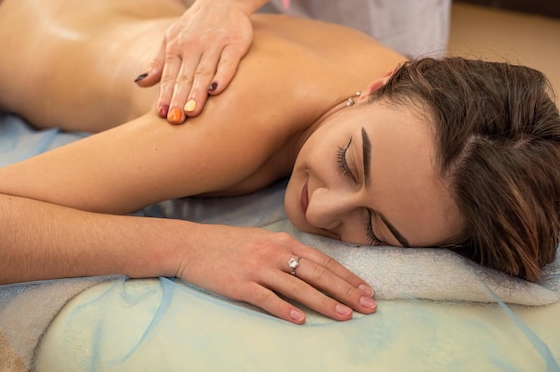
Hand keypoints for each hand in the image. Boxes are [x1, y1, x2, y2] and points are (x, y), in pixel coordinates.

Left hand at [136, 1, 252, 123]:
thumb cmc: (196, 24)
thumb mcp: (171, 38)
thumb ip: (158, 63)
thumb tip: (140, 83)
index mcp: (176, 47)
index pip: (170, 76)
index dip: (165, 95)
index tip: (162, 114)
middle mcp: (194, 46)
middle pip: (185, 77)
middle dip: (180, 98)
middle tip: (176, 119)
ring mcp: (215, 44)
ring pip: (204, 71)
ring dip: (197, 92)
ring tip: (192, 111)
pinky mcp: (235, 43)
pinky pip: (228, 62)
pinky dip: (222, 76)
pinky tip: (216, 90)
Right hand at [175, 227, 376, 323]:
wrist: (191, 245)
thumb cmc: (228, 243)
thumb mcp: (261, 239)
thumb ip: (286, 251)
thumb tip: (311, 267)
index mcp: (282, 241)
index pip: (322, 261)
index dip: (347, 276)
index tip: (366, 290)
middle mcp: (274, 253)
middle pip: (317, 274)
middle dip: (346, 291)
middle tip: (368, 306)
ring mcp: (257, 269)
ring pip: (298, 288)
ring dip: (324, 303)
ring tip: (345, 316)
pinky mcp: (240, 284)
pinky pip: (267, 299)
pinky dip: (285, 310)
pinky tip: (301, 320)